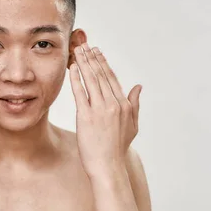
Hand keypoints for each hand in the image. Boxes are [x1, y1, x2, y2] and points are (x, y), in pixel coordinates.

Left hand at [69, 43, 141, 178]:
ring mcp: (99, 109)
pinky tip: (73, 67)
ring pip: (91, 80)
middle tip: (84, 45)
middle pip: (101, 75)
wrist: (107, 165)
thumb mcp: (132, 125)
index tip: (97, 52)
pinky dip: (76, 78)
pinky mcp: (86, 116)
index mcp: (124, 104)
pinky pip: (80, 92)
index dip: (103, 63)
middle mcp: (113, 104)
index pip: (112, 78)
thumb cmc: (118, 147)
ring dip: (84, 63)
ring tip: (77, 51)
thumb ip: (135, 104)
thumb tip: (138, 86)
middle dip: (92, 58)